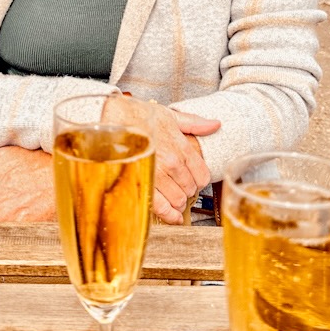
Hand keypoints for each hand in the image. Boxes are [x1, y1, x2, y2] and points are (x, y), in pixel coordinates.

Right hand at [103, 97, 218, 223]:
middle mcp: (172, 164)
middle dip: (187, 190)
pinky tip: (172, 216)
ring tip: (172, 197)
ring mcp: (158, 176)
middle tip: (179, 186)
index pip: (202, 175)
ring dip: (177, 202)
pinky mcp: (143, 184)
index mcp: (181, 148)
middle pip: (190, 189)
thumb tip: (215, 125)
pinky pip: (161, 207)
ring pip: (178, 200)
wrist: (114, 118)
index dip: (199, 180)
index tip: (193, 179)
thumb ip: (194, 123)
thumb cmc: (139, 115)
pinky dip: (168, 214)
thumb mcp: (170, 115)